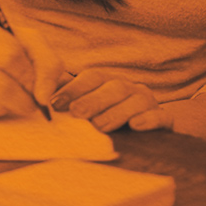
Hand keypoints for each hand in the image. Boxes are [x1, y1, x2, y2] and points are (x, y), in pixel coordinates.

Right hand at [0, 14, 63, 120]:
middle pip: (1, 88)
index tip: (38, 85)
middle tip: (32, 101)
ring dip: (9, 107)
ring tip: (8, 95)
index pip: (10, 56)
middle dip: (25, 99)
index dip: (31, 75)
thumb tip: (43, 98)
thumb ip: (47, 62)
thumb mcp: (25, 40)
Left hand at [50, 68, 172, 132]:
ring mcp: (147, 102)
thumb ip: (68, 99)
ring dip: (116, 112)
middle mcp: (128, 87)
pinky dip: (149, 119)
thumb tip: (40, 97)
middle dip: (93, 100)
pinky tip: (136, 126)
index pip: (91, 77)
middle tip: (76, 114)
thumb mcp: (89, 106)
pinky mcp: (164, 119)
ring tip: (100, 126)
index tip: (54, 103)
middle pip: (112, 87)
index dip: (73, 89)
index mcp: (108, 81)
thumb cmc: (110, 115)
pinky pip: (160, 116)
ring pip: (135, 100)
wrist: (151, 127)